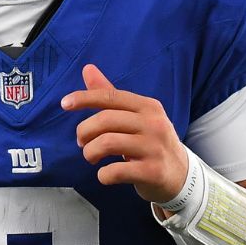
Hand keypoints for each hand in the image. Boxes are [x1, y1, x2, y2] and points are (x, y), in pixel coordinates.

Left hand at [61, 64, 188, 203]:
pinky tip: (105, 174)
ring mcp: (155, 148)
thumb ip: (111, 96)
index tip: (64, 104)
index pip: (110, 97)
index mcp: (148, 107)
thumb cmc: (150, 142)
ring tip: (91, 157)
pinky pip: (116, 171)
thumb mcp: (136, 117)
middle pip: (105, 120)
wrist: (181, 175)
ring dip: (90, 152)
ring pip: (107, 143)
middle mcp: (154, 124)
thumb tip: (88, 69)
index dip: (84, 98)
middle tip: (81, 142)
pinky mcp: (153, 172)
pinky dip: (103, 174)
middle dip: (84, 132)